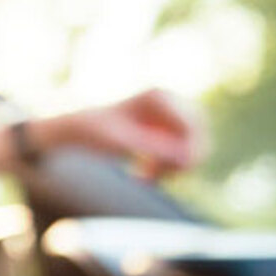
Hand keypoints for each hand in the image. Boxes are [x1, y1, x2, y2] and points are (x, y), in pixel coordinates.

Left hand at [39, 89, 206, 178]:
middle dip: (180, 161)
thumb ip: (155, 149)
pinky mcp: (169, 130)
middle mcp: (170, 102)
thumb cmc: (95, 133)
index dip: (191, 150)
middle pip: (197, 135)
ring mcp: (171, 116)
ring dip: (172, 167)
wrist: (78, 131)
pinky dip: (166, 168)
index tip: (176, 172)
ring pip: (191, 148)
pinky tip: (145, 176)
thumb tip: (188, 158)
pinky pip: (181, 154)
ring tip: (145, 179)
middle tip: (157, 179)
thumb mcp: (122, 144)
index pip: (192, 125)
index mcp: (159, 97)